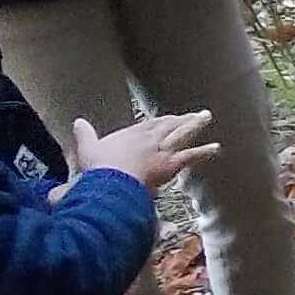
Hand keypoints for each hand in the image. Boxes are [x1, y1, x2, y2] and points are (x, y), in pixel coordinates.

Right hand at [69, 109, 218, 191]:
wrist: (111, 181)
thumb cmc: (99, 168)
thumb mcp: (88, 148)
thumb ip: (84, 134)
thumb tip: (77, 122)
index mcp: (131, 134)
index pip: (150, 124)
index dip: (160, 121)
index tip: (168, 118)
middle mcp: (149, 138)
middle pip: (168, 125)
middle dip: (182, 119)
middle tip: (195, 114)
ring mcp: (162, 149)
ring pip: (182, 134)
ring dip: (195, 125)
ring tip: (206, 117)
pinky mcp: (170, 163)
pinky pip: (191, 155)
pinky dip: (204, 151)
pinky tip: (216, 148)